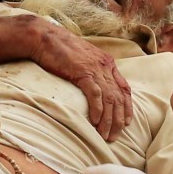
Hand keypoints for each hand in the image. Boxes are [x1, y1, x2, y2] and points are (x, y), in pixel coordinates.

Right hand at [29, 21, 132, 141]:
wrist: (44, 37)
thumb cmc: (60, 48)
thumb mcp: (83, 57)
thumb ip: (92, 69)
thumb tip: (94, 84)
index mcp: (107, 62)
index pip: (124, 88)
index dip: (127, 106)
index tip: (127, 122)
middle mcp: (105, 66)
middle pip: (119, 97)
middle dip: (119, 119)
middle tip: (115, 136)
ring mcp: (94, 69)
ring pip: (109, 98)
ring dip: (109, 120)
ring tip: (106, 135)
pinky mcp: (82, 72)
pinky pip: (95, 94)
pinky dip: (98, 110)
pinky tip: (97, 122)